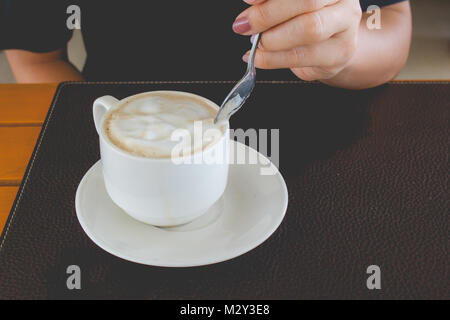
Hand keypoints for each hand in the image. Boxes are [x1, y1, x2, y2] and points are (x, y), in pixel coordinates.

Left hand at [233, 0, 361, 80]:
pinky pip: (301, 57)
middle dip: (269, 14)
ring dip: (273, 39)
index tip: (248, 0)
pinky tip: (258, 58)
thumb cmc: (305, 21)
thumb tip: (251, 3)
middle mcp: (343, 2)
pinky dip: (272, 59)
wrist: (330, 50)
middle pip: (308, 2)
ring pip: (309, 30)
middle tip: (245, 26)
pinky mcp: (338, 55)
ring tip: (255, 43)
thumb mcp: (289, 6)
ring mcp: (346, 29)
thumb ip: (273, 2)